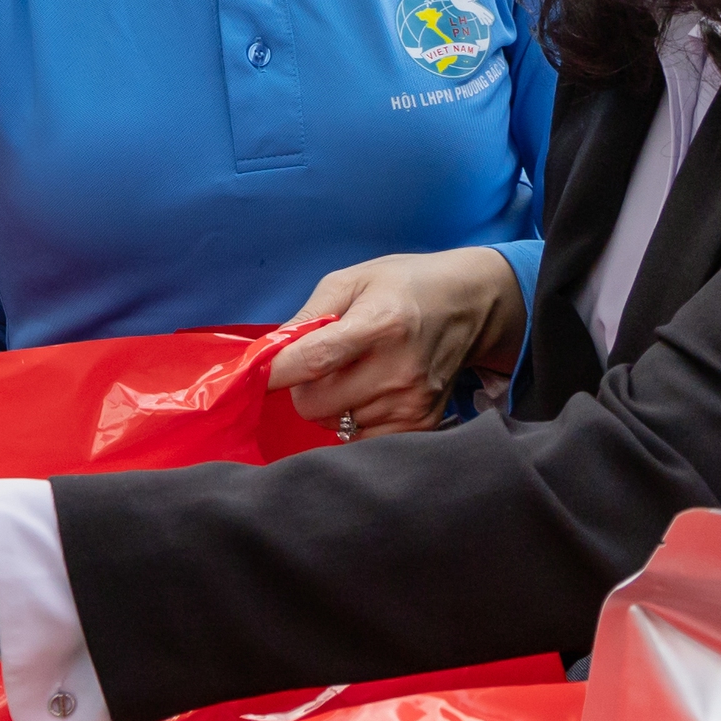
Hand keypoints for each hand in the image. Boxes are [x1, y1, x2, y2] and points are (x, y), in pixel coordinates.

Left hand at [265, 247, 525, 438]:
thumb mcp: (352, 280)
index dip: (275, 372)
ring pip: (333, 425)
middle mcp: (398, 370)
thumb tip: (268, 355)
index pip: (313, 360)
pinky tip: (370, 393)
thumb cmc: (402, 285)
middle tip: (323, 363)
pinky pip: (360, 439)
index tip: (251, 375)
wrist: (469, 304)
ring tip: (356, 372)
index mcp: (379, 325)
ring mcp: (412, 404)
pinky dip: (354, 420)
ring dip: (331, 404)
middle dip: (305, 386)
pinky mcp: (421, 425)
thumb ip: (308, 316)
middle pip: (315, 404)